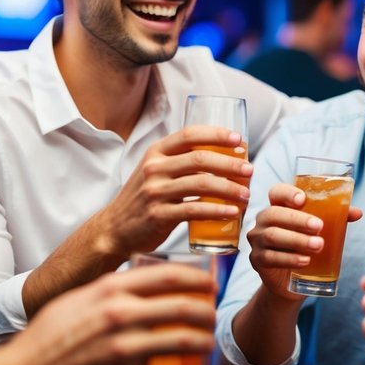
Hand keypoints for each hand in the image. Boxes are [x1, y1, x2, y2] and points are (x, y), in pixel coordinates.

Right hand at [5, 261, 216, 364]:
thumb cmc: (45, 340)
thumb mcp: (75, 301)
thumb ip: (108, 290)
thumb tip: (138, 281)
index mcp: (109, 290)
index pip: (168, 275)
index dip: (197, 279)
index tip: (210, 285)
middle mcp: (120, 316)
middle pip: (186, 308)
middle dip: (208, 313)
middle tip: (212, 317)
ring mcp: (124, 351)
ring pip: (186, 343)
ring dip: (205, 345)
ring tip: (208, 346)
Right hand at [93, 125, 252, 261]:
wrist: (114, 229)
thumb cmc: (144, 198)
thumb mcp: (155, 172)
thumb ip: (179, 161)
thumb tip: (225, 155)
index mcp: (156, 152)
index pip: (189, 135)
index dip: (217, 134)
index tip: (240, 140)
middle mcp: (154, 168)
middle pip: (200, 159)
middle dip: (230, 163)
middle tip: (250, 171)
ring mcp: (155, 192)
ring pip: (201, 184)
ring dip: (229, 189)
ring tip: (247, 195)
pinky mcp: (158, 215)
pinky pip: (194, 210)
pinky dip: (217, 211)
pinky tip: (232, 212)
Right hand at [246, 183, 362, 299]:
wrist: (292, 280)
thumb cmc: (306, 247)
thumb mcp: (321, 231)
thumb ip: (337, 218)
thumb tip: (357, 212)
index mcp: (279, 207)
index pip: (276, 192)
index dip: (287, 193)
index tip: (303, 199)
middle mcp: (264, 220)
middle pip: (274, 214)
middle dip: (297, 220)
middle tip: (319, 227)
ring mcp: (257, 240)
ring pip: (272, 236)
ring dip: (297, 240)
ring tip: (318, 245)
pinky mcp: (257, 260)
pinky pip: (270, 257)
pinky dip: (289, 258)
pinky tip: (305, 261)